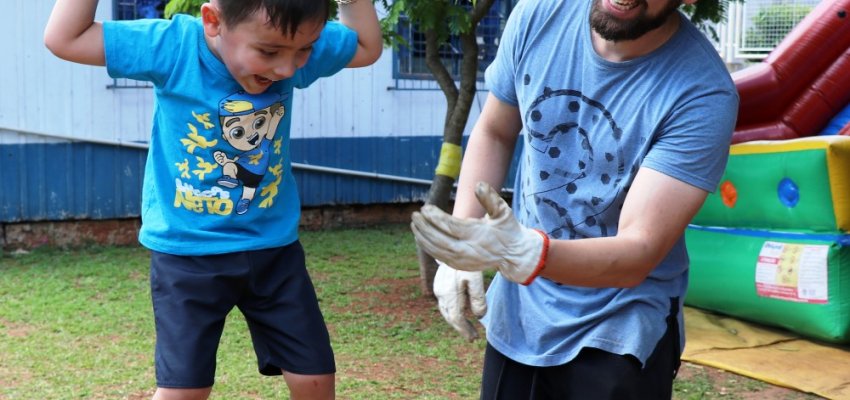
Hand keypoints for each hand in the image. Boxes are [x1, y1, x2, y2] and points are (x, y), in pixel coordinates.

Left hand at [411, 182, 549, 284]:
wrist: (513, 255)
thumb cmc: (507, 230)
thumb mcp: (503, 211)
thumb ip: (490, 198)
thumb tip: (479, 185)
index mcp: (478, 235)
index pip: (451, 226)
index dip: (436, 218)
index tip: (425, 208)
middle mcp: (468, 250)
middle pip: (439, 240)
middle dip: (425, 227)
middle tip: (415, 215)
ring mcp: (463, 261)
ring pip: (437, 250)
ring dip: (423, 238)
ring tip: (414, 224)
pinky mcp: (460, 266)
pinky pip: (439, 257)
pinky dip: (428, 247)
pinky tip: (421, 237)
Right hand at [433, 261, 486, 340]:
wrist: (454, 243)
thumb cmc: (468, 261)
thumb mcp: (476, 278)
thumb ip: (478, 298)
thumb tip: (479, 316)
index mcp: (449, 293)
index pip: (456, 318)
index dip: (464, 330)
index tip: (473, 338)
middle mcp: (440, 293)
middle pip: (449, 317)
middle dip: (461, 328)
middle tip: (472, 336)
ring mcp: (438, 288)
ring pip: (445, 310)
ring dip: (456, 321)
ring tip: (467, 327)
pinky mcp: (439, 284)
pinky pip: (444, 303)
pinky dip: (452, 311)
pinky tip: (460, 312)